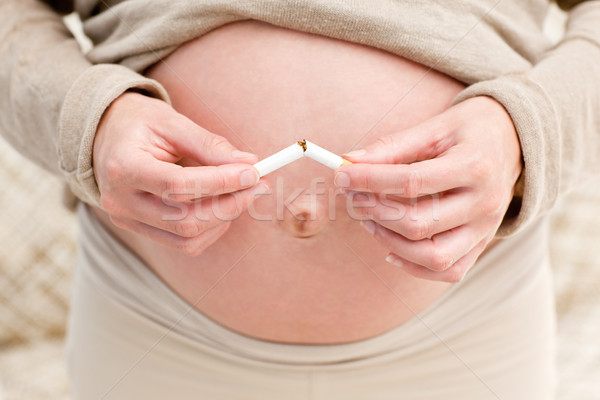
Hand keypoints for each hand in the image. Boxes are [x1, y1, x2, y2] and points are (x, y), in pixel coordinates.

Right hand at [93, 92, 267, 255]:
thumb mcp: (172, 122)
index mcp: (124, 167)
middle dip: (230, 205)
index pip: (178, 186)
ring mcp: (128, 220)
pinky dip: (211, 229)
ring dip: (224, 218)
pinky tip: (222, 206)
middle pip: (185, 221)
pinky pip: (184, 243)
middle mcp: (121, 201)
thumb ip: (209, 144)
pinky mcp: (140, 229)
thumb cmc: (139, 124)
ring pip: (187, 238)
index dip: (221, 182)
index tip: (253, 172)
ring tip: (242, 192)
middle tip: (257, 184)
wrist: (106, 136)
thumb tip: (248, 163)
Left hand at [335, 96, 521, 281]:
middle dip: (375, 211)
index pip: (412, 181)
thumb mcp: (435, 127)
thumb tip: (349, 162)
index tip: (341, 175)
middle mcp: (485, 203)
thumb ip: (393, 146)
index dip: (369, 180)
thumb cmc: (470, 131)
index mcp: (475, 165)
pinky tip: (390, 248)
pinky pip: (448, 271)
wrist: (516, 142)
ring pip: (433, 256)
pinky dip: (414, 266)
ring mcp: (486, 229)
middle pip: (419, 224)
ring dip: (389, 241)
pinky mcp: (482, 244)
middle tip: (352, 196)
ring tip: (368, 218)